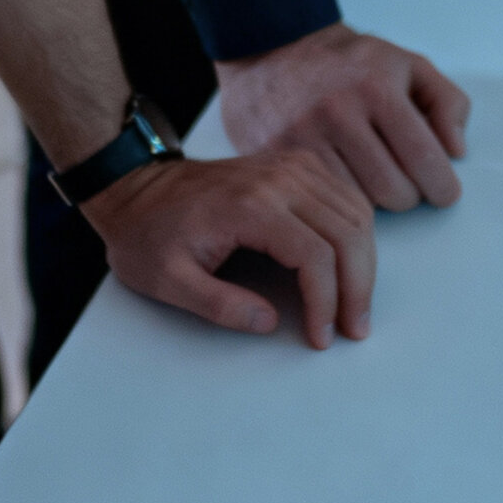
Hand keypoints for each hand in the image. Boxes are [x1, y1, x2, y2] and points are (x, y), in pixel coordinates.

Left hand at [83, 149, 375, 346]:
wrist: (138, 187)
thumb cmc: (149, 234)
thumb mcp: (167, 280)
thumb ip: (219, 305)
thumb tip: (270, 321)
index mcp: (249, 206)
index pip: (315, 254)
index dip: (326, 302)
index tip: (321, 337)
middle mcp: (279, 178)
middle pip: (347, 231)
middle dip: (358, 287)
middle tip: (353, 329)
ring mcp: (290, 166)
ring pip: (355, 212)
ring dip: (364, 261)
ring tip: (355, 304)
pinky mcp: (295, 165)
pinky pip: (345, 195)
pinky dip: (356, 232)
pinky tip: (349, 264)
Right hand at [216, 22, 471, 210]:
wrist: (273, 48)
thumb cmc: (349, 63)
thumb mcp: (406, 65)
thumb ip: (446, 102)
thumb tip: (456, 151)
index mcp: (376, 85)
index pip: (424, 157)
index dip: (442, 185)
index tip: (444, 191)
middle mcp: (338, 110)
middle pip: (394, 190)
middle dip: (410, 195)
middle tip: (407, 183)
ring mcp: (303, 134)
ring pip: (361, 203)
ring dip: (376, 201)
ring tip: (373, 177)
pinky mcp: (278, 155)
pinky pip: (326, 200)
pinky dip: (342, 198)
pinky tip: (345, 178)